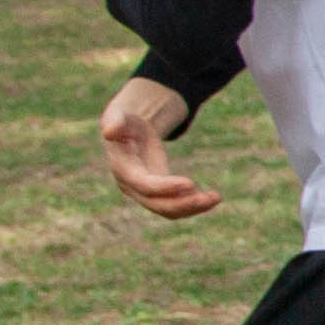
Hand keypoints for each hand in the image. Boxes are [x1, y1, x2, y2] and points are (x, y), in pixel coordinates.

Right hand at [95, 76, 217, 216]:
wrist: (127, 131)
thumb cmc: (123, 120)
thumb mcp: (117, 115)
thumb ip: (114, 122)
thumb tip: (109, 131)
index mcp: (123, 169)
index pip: (144, 185)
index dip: (165, 187)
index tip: (190, 183)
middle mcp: (131, 186)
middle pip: (157, 203)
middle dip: (184, 203)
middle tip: (212, 197)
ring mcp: (143, 193)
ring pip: (168, 209)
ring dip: (192, 207)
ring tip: (215, 198)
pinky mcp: (157, 192)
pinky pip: (174, 205)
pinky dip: (192, 204)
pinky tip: (210, 198)